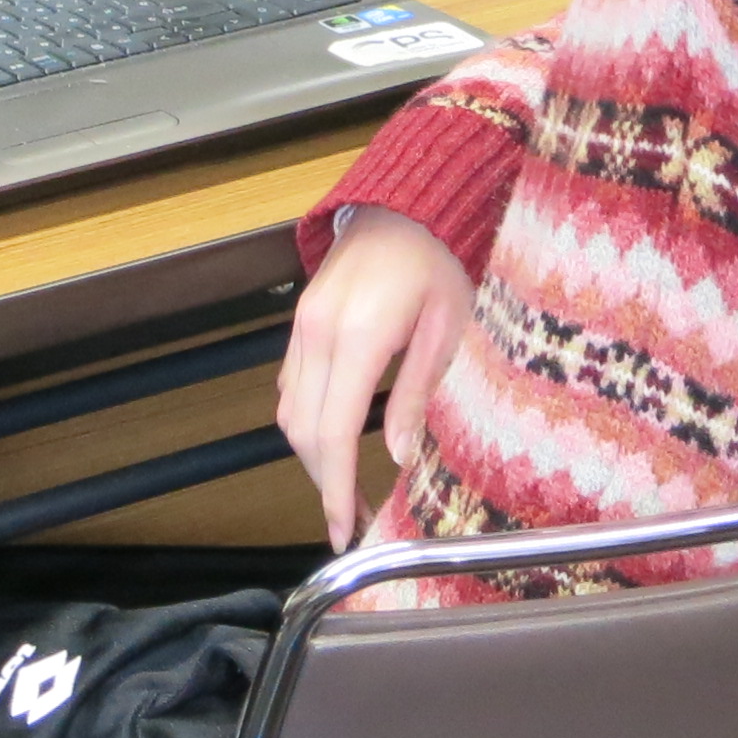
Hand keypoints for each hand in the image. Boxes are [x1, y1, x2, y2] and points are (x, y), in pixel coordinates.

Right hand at [277, 206, 474, 547]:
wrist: (409, 205)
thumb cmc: (439, 262)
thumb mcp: (447, 329)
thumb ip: (415, 395)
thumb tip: (397, 459)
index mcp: (357, 337)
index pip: (333, 434)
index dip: (336, 490)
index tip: (345, 532)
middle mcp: (317, 332)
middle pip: (303, 431)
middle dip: (324, 483)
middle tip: (353, 521)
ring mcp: (302, 325)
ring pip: (290, 411)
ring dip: (312, 456)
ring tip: (347, 488)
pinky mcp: (301, 321)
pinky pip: (292, 385)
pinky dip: (306, 422)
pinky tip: (336, 440)